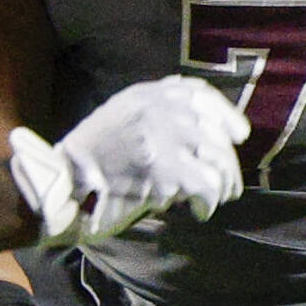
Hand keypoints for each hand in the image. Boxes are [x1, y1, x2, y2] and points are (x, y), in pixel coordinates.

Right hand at [8, 77, 250, 246]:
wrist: (66, 178)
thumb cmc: (96, 152)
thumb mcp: (124, 111)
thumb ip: (159, 108)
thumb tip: (206, 128)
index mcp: (149, 94)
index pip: (201, 95)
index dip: (227, 116)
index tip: (240, 136)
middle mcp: (160, 109)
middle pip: (214, 132)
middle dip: (228, 163)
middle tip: (231, 185)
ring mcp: (162, 138)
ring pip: (216, 159)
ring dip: (223, 184)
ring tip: (218, 199)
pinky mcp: (163, 170)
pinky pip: (204, 185)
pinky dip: (207, 202)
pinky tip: (201, 211)